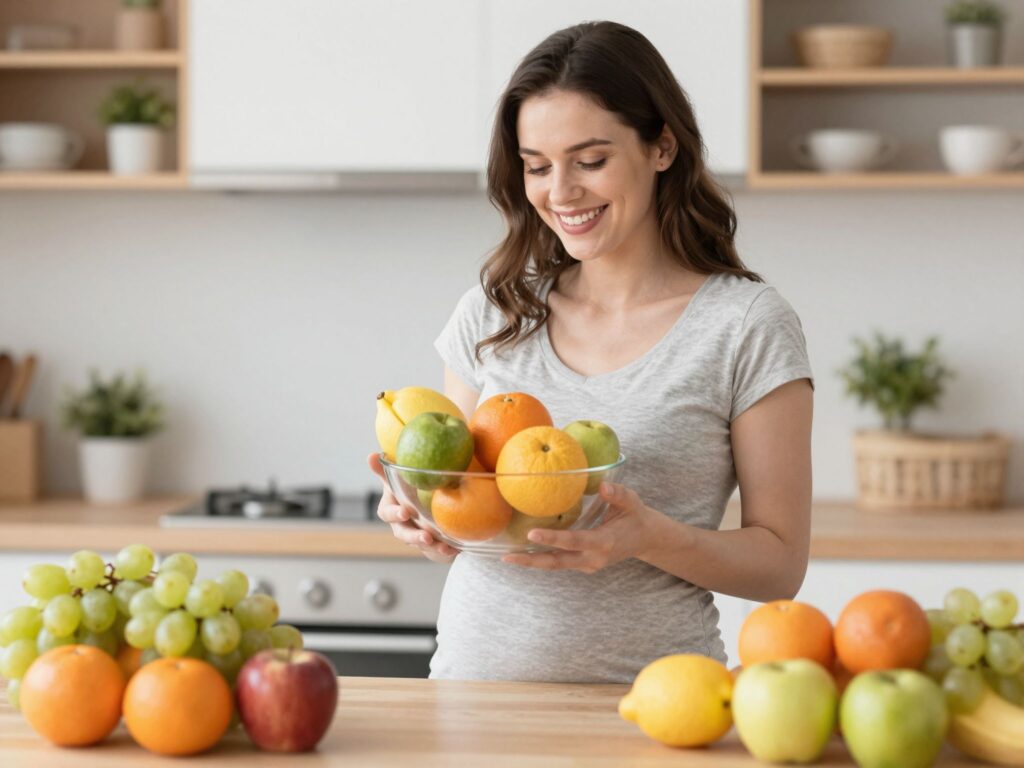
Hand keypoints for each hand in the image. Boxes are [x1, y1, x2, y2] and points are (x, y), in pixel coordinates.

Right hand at [367, 452, 459, 563]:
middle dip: (413, 535)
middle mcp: (401, 524)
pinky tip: (455, 549)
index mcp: (393, 506)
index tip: (405, 512)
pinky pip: (436, 550)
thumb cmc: (410, 487)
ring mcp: (415, 535)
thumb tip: (371, 455)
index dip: (394, 513)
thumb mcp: (401, 477)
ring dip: (431, 546)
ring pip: (420, 543)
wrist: (426, 505)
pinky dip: (444, 550)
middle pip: (402, 533)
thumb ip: (388, 468)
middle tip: (426, 535)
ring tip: (442, 546)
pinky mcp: (430, 545)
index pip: (387, 512)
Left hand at [501, 481, 655, 572]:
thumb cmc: (636, 516)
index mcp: (603, 543)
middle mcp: (593, 558)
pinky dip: (541, 559)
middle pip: (557, 562)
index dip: (552, 538)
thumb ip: (618, 495)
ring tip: (508, 557)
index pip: (573, 541)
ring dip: (532, 562)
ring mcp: (588, 565)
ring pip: (556, 565)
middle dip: (532, 560)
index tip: (532, 533)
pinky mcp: (583, 565)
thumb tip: (603, 486)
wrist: (646, 539)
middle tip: (507, 557)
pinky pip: (560, 563)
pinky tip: (523, 552)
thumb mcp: (631, 502)